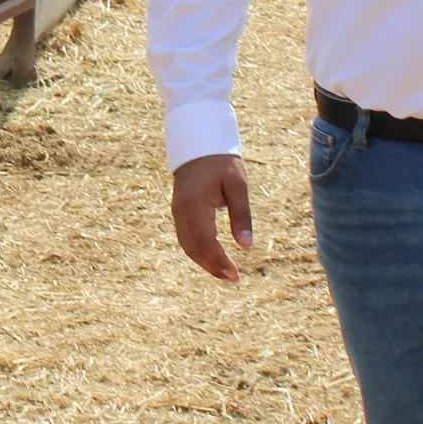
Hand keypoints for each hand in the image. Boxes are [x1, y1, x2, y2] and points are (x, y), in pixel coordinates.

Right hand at [171, 153, 253, 283]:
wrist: (198, 145)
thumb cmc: (221, 163)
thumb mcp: (237, 185)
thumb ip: (242, 215)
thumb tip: (246, 246)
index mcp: (195, 204)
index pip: (206, 242)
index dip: (220, 261)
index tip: (236, 274)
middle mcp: (181, 211)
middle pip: (194, 249)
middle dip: (213, 267)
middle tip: (234, 278)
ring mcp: (177, 212)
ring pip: (187, 246)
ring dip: (205, 262)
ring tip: (226, 273)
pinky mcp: (178, 212)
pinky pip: (185, 239)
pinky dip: (198, 252)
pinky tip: (213, 258)